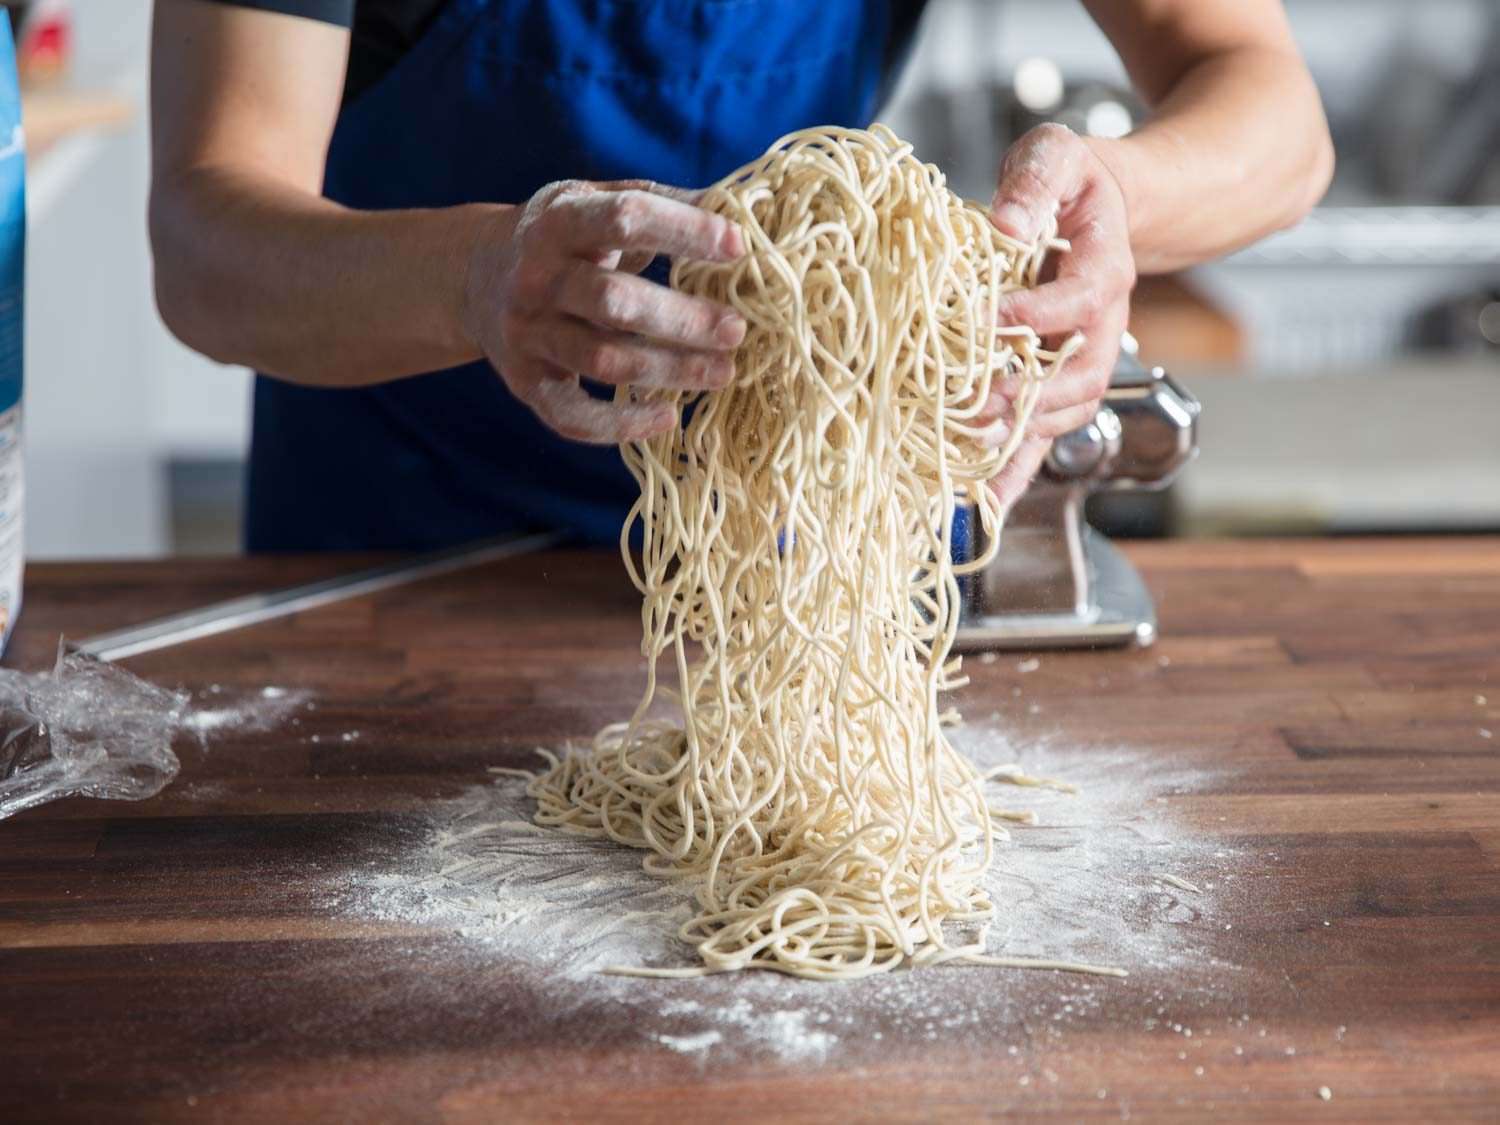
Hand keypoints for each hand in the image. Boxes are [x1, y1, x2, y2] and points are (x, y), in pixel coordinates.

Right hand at [462, 180, 746, 443]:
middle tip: (736, 331)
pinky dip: (622, 425)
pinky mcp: (526, 383)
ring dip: (670, 370)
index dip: (684, 231)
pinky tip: (668, 416)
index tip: (739, 247)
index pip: (625, 219)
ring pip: (603, 361)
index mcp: (559, 221)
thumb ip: (658, 203)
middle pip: (613, 302)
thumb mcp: (597, 202)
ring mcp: (527, 334)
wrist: (476, 275)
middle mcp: (536, 278)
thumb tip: (736, 206)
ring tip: (723, 372)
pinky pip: (573, 416)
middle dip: (682, 319)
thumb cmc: (564, 238)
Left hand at [981, 124, 1134, 511]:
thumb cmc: (1070, 182)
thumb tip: (1005, 226)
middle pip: (1081, 376)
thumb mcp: (1054, 158)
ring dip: (1020, 438)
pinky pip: (1043, 438)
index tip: (990, 315)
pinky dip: (1014, 474)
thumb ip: (1033, 183)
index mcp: (1105, 269)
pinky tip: (984, 506)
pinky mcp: (1057, 385)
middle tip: (975, 403)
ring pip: (1066, 414)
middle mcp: (1103, 326)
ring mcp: (1084, 363)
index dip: (1038, 312)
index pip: (1081, 300)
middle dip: (1028, 394)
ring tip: (969, 455)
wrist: (1099, 209)